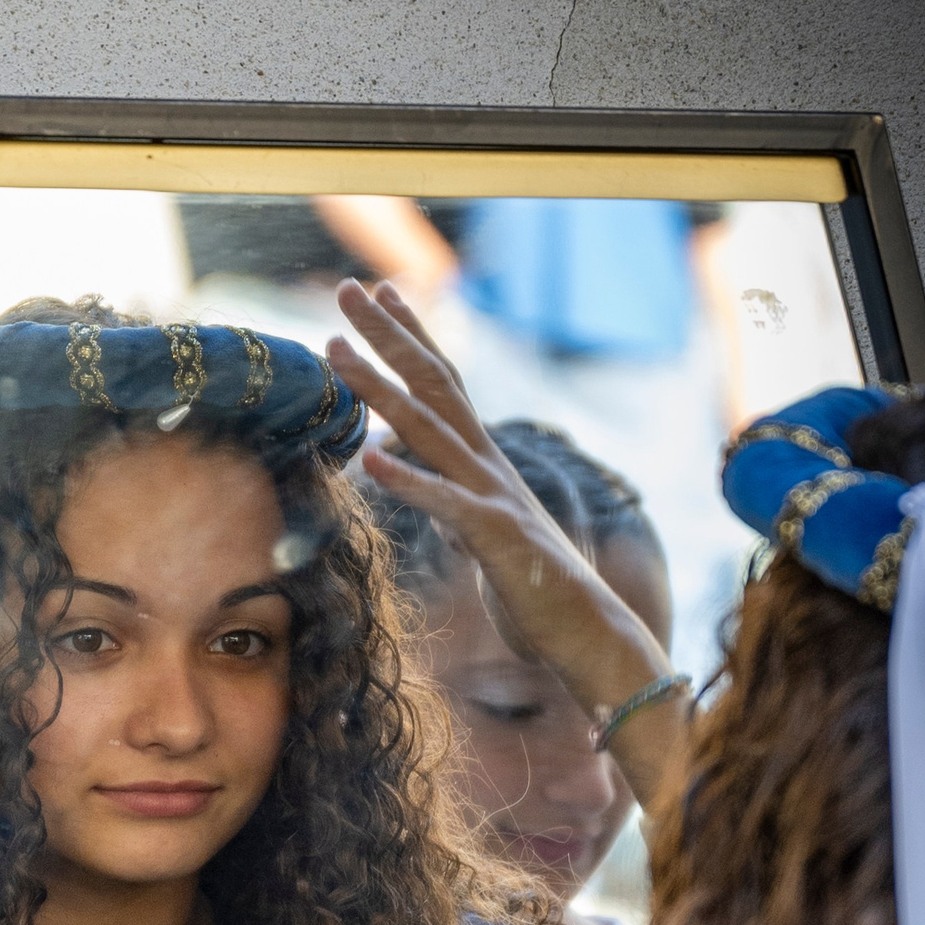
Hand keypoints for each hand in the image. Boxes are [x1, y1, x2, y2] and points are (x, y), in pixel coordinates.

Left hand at [330, 278, 686, 816]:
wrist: (588, 635)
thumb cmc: (533, 591)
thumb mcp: (480, 534)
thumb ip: (449, 498)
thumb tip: (410, 477)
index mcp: (483, 462)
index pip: (442, 384)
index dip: (409, 337)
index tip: (377, 295)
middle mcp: (488, 465)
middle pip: (433, 384)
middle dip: (388, 335)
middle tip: (346, 289)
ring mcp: (494, 496)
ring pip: (429, 430)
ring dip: (379, 388)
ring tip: (336, 352)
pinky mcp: (497, 538)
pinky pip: (446, 503)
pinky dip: (409, 479)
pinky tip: (370, 457)